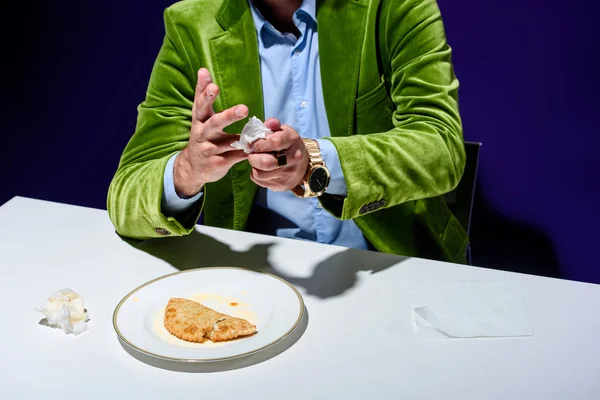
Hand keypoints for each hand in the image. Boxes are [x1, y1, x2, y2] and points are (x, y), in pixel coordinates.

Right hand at [174, 68, 248, 196]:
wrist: (192, 168)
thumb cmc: (202, 136)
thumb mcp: (200, 117)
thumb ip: (204, 96)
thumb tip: (203, 69)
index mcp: (199, 120)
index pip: (201, 103)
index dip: (204, 91)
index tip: (210, 80)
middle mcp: (202, 134)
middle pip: (214, 123)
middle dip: (229, 116)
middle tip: (244, 108)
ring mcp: (209, 150)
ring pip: (227, 143)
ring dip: (243, 137)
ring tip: (258, 136)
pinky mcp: (217, 163)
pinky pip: (235, 157)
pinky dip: (246, 152)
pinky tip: (256, 148)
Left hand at [248, 121, 309, 191]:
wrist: (303, 165)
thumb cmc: (289, 145)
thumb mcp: (283, 131)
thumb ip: (272, 125)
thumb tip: (268, 123)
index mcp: (293, 141)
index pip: (273, 142)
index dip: (258, 142)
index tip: (254, 143)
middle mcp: (293, 159)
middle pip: (265, 162)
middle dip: (253, 157)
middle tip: (253, 153)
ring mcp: (288, 175)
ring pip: (259, 173)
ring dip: (254, 166)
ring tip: (258, 160)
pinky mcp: (281, 186)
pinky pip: (259, 180)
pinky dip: (256, 173)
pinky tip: (262, 169)